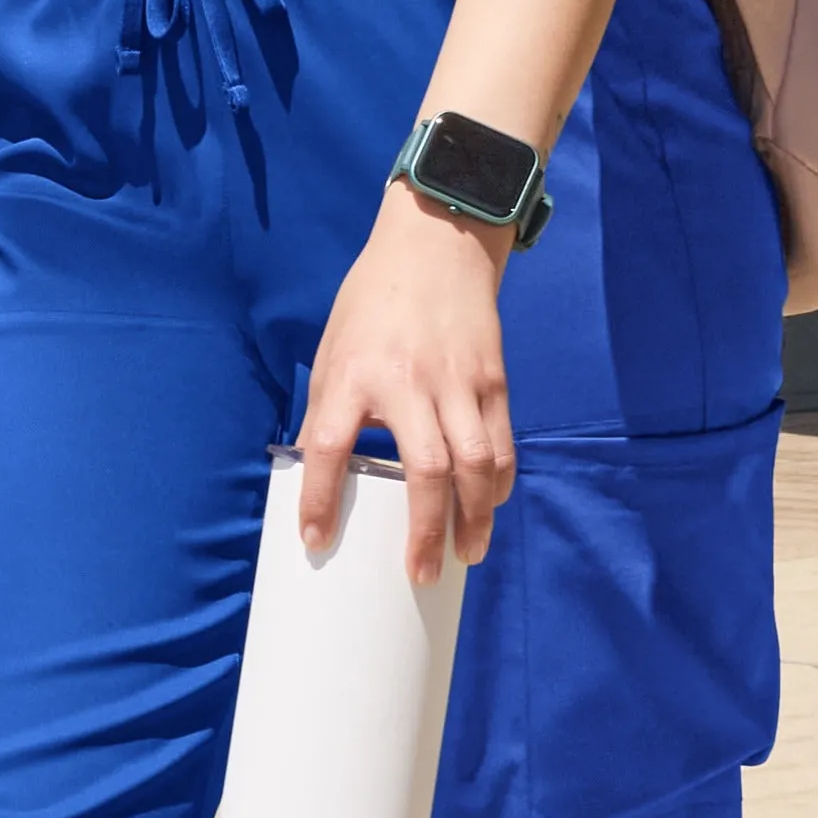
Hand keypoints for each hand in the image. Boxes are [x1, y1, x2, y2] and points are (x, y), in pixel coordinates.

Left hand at [297, 184, 516, 585]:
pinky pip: (502, 443)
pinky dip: (499, 483)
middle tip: (419, 573)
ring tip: (466, 555)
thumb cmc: (373, 302)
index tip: (315, 541)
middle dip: (425, 530)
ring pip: (477, 462)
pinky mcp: (493, 379)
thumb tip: (317, 475)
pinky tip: (489, 507)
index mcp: (353, 373)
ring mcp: (458, 381)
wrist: (435, 243)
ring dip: (474, 517)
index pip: (329, 445)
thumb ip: (327, 411)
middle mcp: (407, 381)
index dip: (320, 498)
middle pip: (425, 469)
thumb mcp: (332, 351)